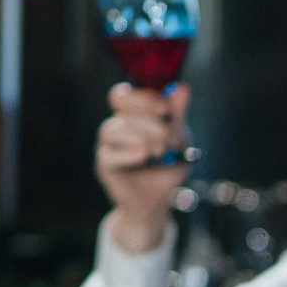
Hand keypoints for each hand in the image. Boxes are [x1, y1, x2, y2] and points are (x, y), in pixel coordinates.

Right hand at [96, 83, 191, 252]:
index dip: (143, 98)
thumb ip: (178, 115)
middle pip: (120, 109)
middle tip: (168, 138)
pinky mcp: (104, 165)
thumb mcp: (178, 139)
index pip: (124, 95)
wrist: (159, 199)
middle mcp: (115, 126)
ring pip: (113, 129)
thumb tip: (182, 87)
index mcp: (131, 115)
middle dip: (148, 120)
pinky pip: (109, 154)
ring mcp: (107, 145)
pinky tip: (143, 157)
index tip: (166, 110)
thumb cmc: (167, 166)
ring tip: (159, 152)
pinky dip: (127, 154)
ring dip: (140, 137)